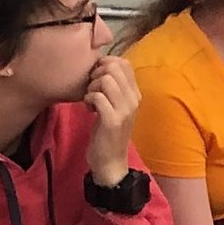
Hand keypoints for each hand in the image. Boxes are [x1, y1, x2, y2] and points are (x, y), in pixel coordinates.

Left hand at [83, 53, 140, 183]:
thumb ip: (114, 88)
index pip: (124, 63)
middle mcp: (134, 100)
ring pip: (105, 80)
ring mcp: (125, 110)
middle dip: (96, 74)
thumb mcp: (115, 106)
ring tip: (91, 99)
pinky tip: (88, 109)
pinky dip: (88, 100)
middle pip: (113, 68)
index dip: (105, 64)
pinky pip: (97, 97)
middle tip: (92, 89)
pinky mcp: (112, 121)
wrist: (111, 161)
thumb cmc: (108, 132)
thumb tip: (101, 66)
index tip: (97, 78)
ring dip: (92, 87)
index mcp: (135, 94)